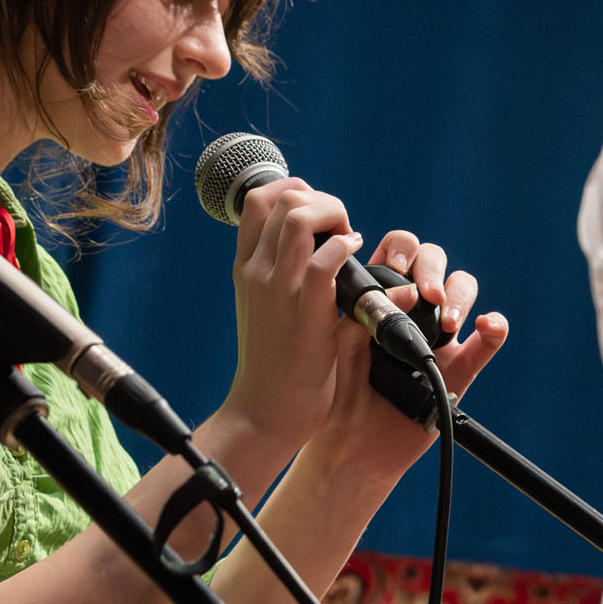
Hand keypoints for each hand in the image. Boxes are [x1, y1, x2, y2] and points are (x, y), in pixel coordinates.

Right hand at [216, 177, 364, 459]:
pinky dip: (345, 248)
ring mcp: (277, 289)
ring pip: (300, 218)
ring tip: (348, 239)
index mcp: (247, 266)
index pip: (259, 198)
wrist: (264, 412)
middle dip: (321, 200)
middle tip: (340, 229)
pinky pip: (324, 261)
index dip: (295, 191)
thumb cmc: (274, 364)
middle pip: (282, 197)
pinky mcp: (304, 313)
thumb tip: (333, 241)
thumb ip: (292, 273)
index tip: (319, 215)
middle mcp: (256, 270)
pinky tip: (355, 257)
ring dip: (334, 216)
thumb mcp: (270, 308)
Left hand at [296, 231, 507, 489]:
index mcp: (380, 296)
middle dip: (433, 269)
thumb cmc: (337, 393)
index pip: (399, 252)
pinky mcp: (460, 368)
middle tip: (426, 293)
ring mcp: (439, 337)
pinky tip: (487, 326)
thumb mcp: (336, 346)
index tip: (394, 267)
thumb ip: (363, 314)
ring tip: (446, 321)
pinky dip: (495, 327)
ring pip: (463, 292)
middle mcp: (412, 310)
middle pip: (435, 264)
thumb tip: (407, 293)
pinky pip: (487, 342)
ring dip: (460, 295)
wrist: (350, 446)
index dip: (402, 250)